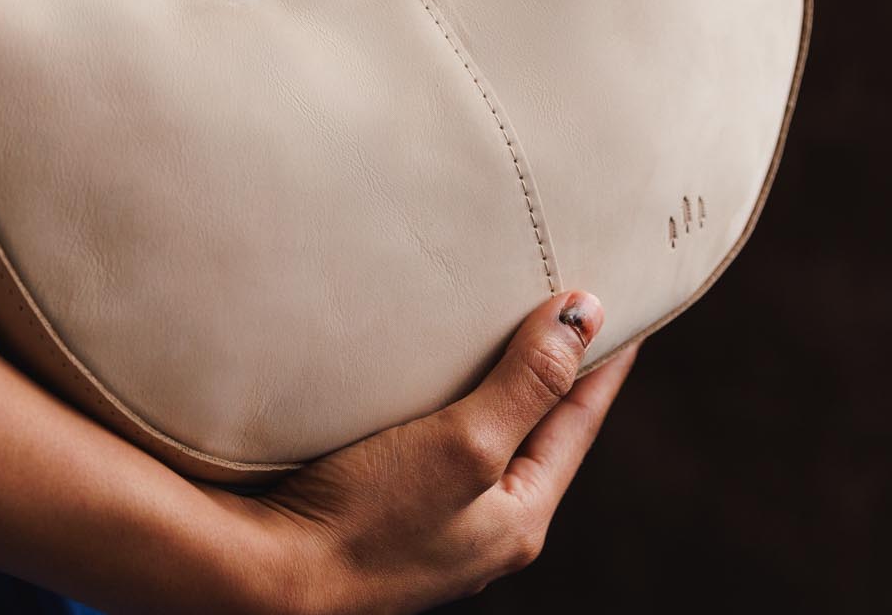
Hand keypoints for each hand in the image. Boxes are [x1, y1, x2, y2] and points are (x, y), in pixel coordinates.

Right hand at [215, 291, 636, 614]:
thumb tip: (586, 315)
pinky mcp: (389, 515)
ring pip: (488, 441)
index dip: (603, 364)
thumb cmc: (368, 515)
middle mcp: (487, 528)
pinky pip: (440, 450)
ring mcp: (438, 526)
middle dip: (555, 376)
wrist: (267, 578)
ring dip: (500, 389)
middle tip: (567, 315)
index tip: (625, 312)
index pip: (580, 422)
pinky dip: (449, 409)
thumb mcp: (465, 442)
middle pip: (538, 433)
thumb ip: (527, 382)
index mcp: (520, 517)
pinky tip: (425, 389)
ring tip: (502, 339)